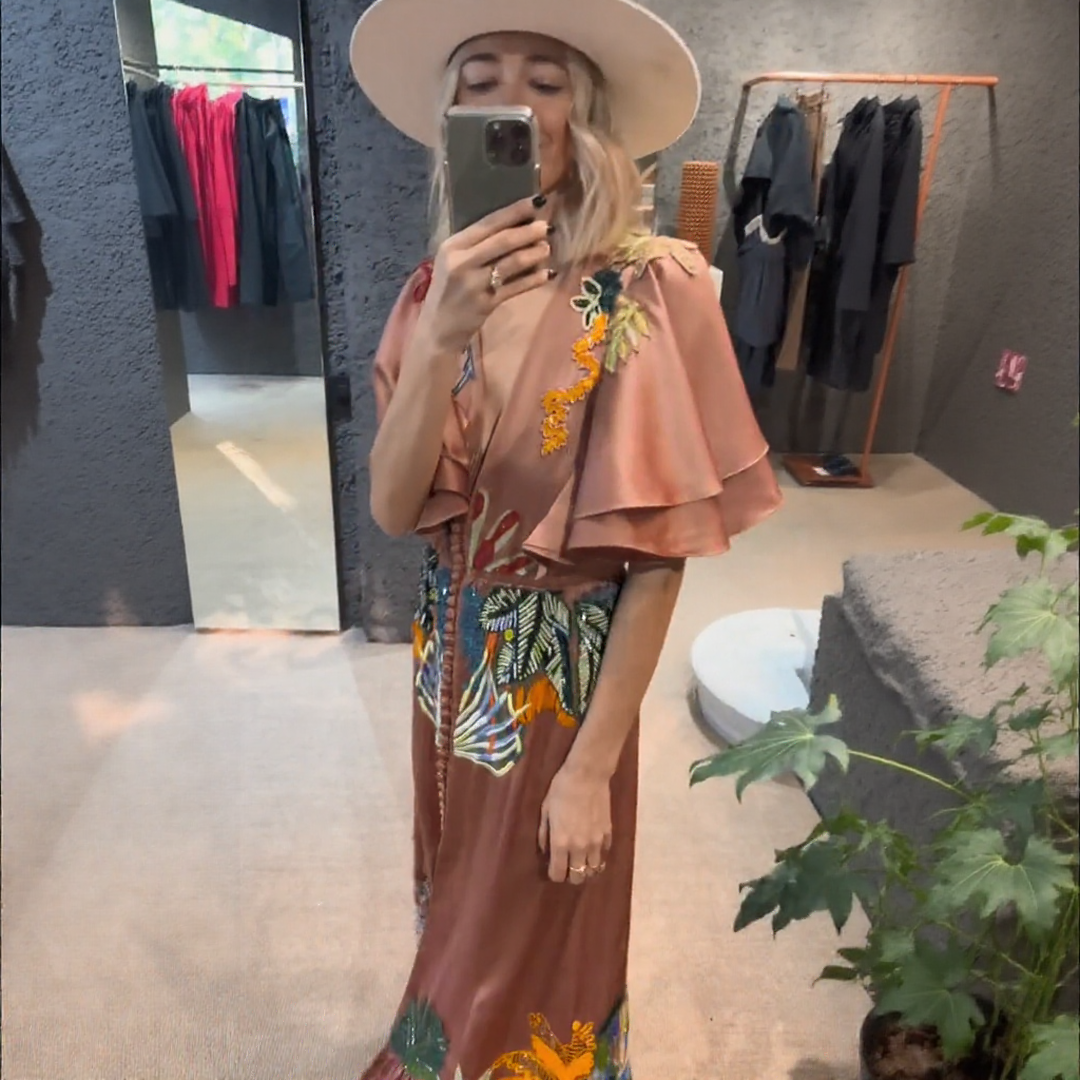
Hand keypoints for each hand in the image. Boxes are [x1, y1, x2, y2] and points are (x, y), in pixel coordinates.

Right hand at [418, 197, 551, 355]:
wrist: (436, 330)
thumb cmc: (447, 291)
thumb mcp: (452, 262)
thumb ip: (476, 246)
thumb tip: (514, 226)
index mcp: (452, 246)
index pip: (488, 223)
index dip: (515, 211)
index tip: (536, 201)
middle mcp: (462, 262)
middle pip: (502, 241)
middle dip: (528, 231)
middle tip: (547, 226)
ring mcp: (474, 284)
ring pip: (512, 263)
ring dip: (534, 254)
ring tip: (547, 248)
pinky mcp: (486, 304)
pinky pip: (515, 287)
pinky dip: (533, 279)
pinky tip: (547, 274)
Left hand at [538, 763, 612, 884]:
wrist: (587, 775)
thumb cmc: (561, 789)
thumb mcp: (545, 811)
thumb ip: (544, 834)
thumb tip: (546, 852)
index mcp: (560, 843)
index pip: (558, 874)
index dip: (554, 874)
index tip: (553, 867)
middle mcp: (579, 848)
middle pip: (578, 878)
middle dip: (571, 875)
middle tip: (567, 864)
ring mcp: (596, 842)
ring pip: (593, 869)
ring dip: (586, 868)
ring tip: (581, 859)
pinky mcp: (607, 834)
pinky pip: (604, 853)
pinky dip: (598, 854)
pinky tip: (593, 845)